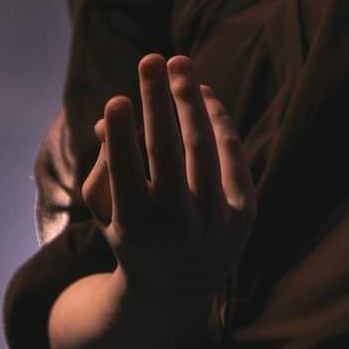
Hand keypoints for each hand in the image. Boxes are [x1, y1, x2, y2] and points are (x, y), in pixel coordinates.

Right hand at [80, 53, 256, 299]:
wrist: (175, 290)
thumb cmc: (132, 233)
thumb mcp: (106, 207)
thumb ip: (104, 161)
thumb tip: (111, 115)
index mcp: (133, 227)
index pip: (125, 174)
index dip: (121, 136)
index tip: (117, 99)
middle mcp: (175, 226)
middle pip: (167, 152)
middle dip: (157, 100)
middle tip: (150, 58)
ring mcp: (213, 222)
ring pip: (203, 147)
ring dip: (190, 99)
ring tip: (178, 63)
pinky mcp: (244, 215)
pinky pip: (232, 155)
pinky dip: (219, 119)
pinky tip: (205, 92)